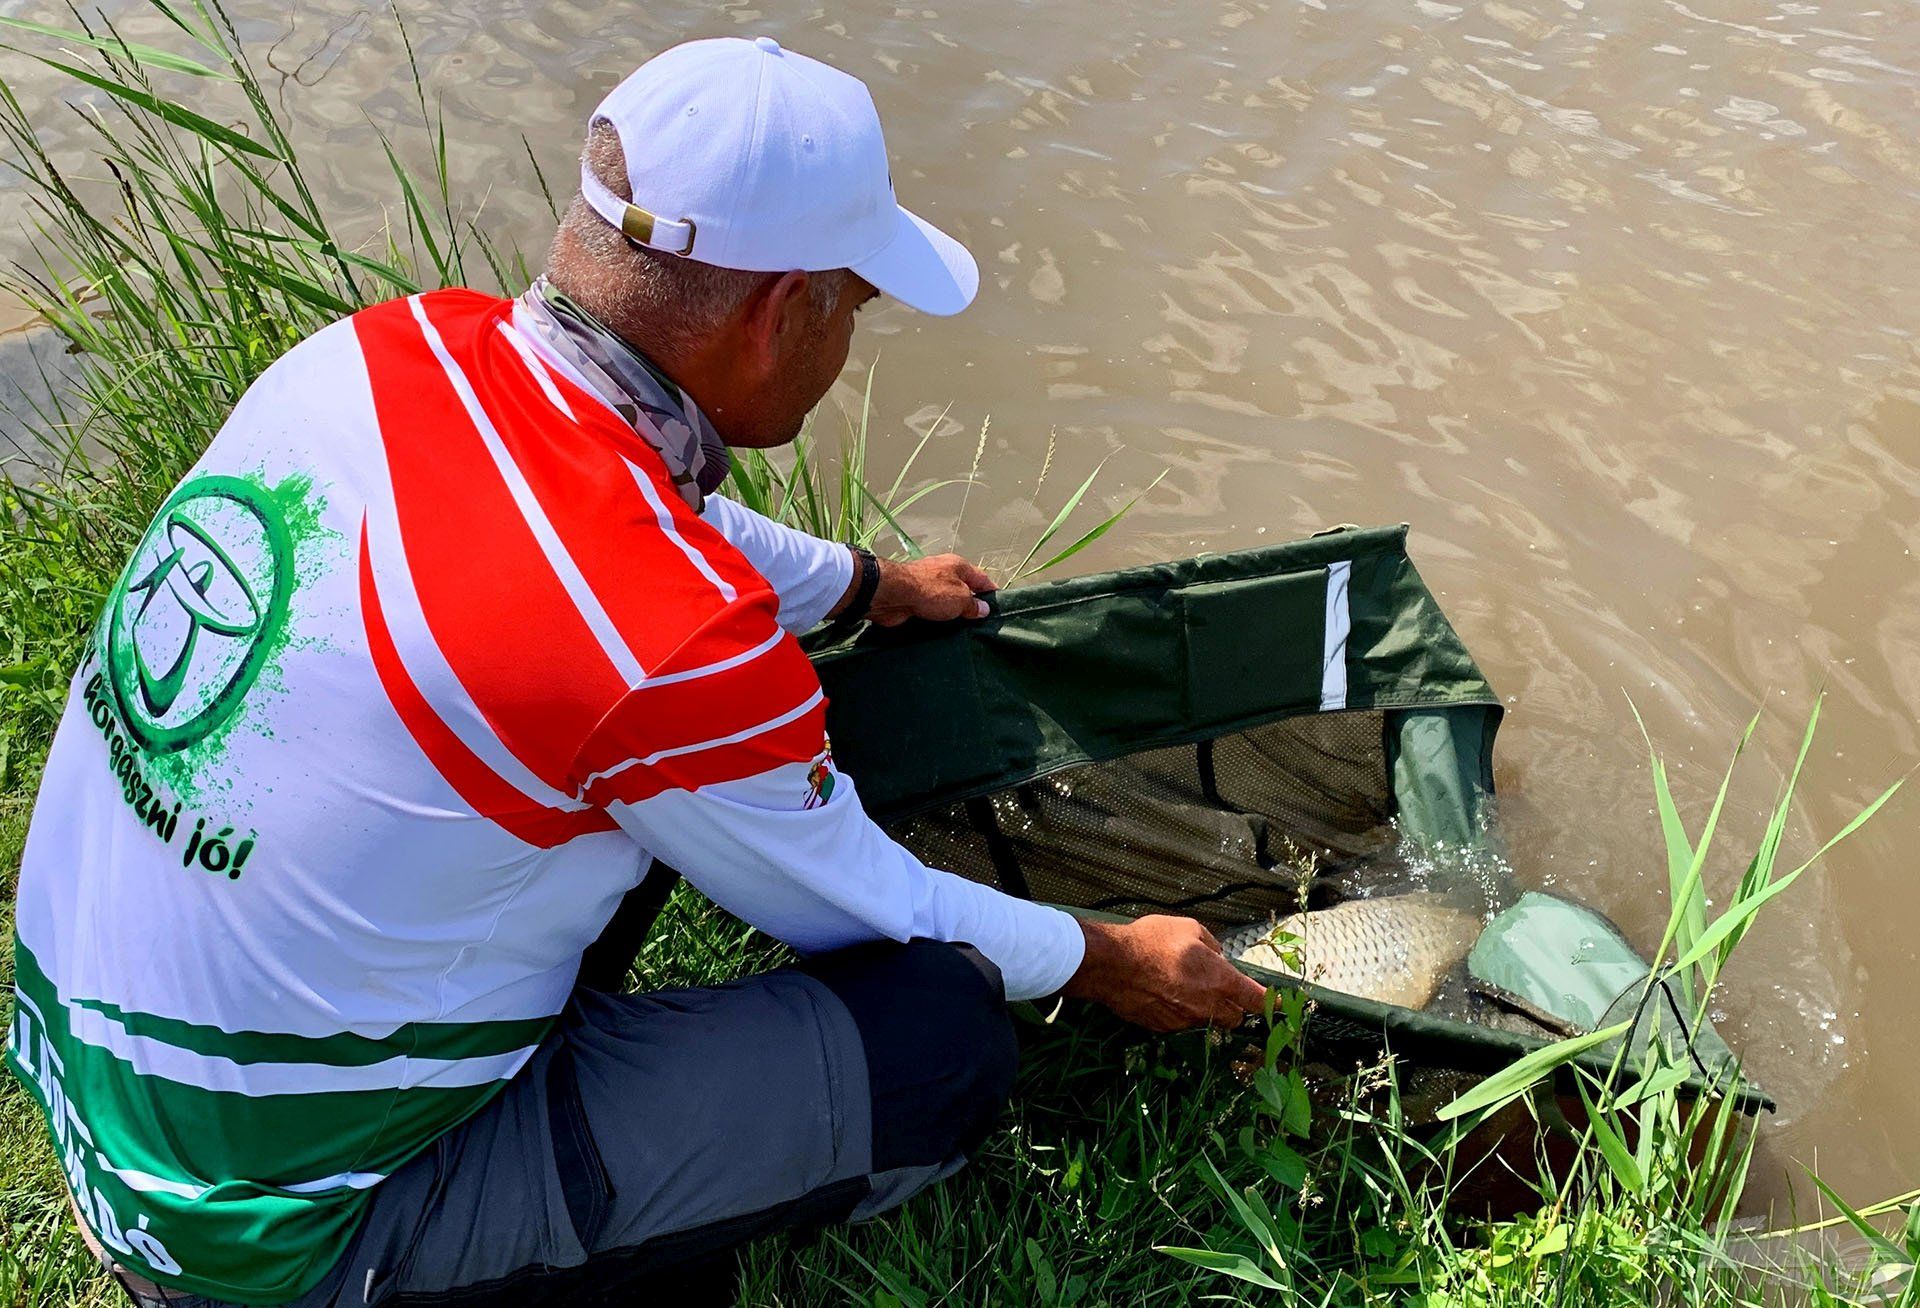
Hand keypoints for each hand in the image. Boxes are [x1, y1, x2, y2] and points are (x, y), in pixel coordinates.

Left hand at [859, 552, 996, 625]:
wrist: (893, 594)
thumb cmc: (931, 591)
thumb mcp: (960, 598)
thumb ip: (973, 604)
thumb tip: (984, 609)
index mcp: (958, 566)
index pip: (982, 579)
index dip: (991, 593)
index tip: (999, 608)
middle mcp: (943, 573)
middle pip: (964, 590)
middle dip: (972, 606)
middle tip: (981, 626)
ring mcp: (927, 586)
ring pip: (947, 602)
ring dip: (954, 615)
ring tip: (964, 633)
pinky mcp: (914, 599)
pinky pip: (932, 610)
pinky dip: (938, 620)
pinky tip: (944, 632)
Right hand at [1062, 915, 1269, 1032]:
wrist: (1111, 966)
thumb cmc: (1150, 942)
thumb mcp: (1188, 928)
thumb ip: (1211, 945)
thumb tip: (1217, 956)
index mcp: (1220, 980)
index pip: (1257, 1000)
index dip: (1270, 1003)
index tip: (1277, 1003)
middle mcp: (1207, 1006)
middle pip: (1235, 1017)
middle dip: (1234, 1006)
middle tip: (1221, 988)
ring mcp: (1184, 1021)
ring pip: (1207, 1022)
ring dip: (1205, 1009)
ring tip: (1184, 987)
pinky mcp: (1164, 1028)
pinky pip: (1181, 1023)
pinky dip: (1180, 1012)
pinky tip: (1164, 994)